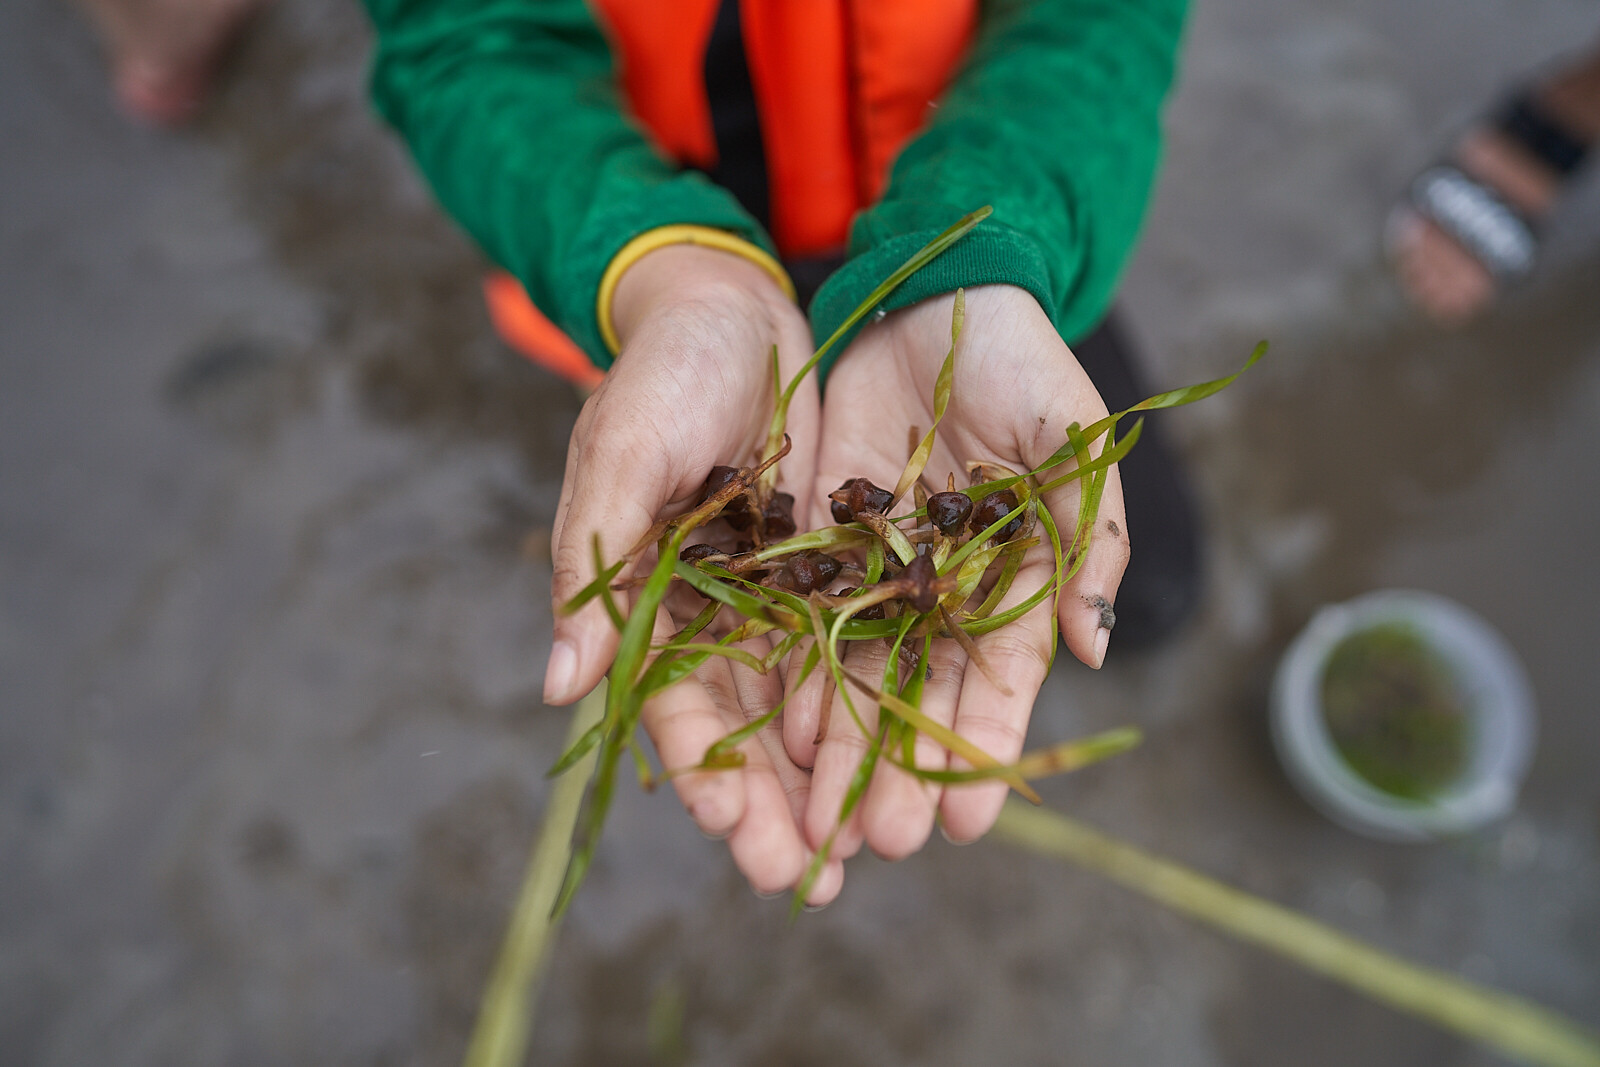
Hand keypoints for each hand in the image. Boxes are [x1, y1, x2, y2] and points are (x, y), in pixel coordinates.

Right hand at [545, 244, 841, 902]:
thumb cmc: (659, 374)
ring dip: (835, 772)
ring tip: (871, 843)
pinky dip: (878, 695)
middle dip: (775, 804)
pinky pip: (859, 639)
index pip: (671, 706)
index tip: (740, 838)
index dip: (703, 774)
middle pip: (745, 725)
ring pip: (808, 699)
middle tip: (811, 881)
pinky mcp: (834, 561)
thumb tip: (557, 685)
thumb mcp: (619, 456)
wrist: (731, 304)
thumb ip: (591, 565)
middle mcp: (712, 612)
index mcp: (647, 600)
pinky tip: (910, 751)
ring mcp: (776, 591)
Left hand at [785, 285, 1130, 863]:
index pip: (1000, 680)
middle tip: (881, 843)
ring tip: (824, 820)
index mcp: (1014, 578)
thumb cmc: (1024, 365)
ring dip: (843, 747)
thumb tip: (1093, 649)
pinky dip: (794, 672)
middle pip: (921, 695)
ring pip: (857, 672)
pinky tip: (779, 734)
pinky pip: (804, 617)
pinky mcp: (820, 539)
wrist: (935, 297)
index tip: (965, 820)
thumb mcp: (1075, 445)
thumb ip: (1087, 542)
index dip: (983, 748)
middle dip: (901, 768)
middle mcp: (945, 591)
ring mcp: (879, 570)